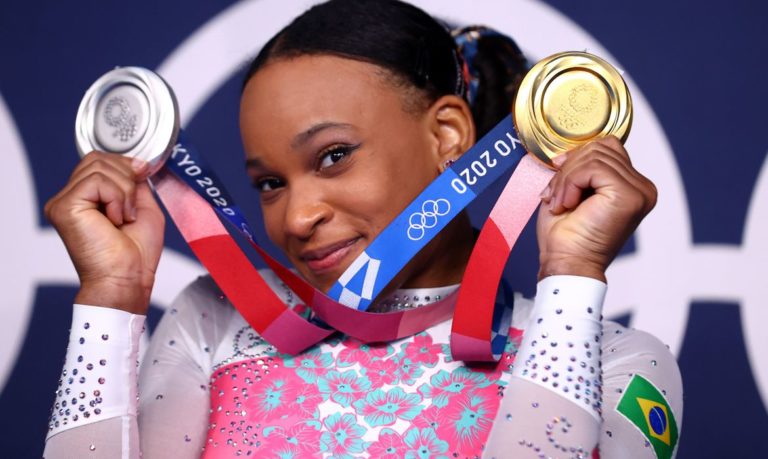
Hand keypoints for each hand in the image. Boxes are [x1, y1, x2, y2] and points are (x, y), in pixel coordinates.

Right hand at [44, 152, 164, 313]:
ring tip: (124, 218)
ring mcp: (63, 202)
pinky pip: (97, 182)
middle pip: (97, 159)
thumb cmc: (135, 255)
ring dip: (124, 192)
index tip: (142, 177)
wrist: (127, 279)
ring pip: (98, 167)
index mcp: (86, 199)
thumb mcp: (142, 206)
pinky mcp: (64, 207)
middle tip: (132, 208)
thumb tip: (136, 162)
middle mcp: (70, 199)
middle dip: (126, 177)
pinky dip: (116, 198)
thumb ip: (135, 182)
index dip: (125, 165)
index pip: (99, 161)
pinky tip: (116, 220)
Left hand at [536, 136, 656, 281]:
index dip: (577, 158)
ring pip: (595, 156)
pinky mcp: (628, 195)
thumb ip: (579, 167)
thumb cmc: (565, 235)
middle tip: (556, 196)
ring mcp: (639, 192)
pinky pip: (593, 168)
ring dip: (567, 178)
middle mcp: (642, 188)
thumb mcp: (570, 190)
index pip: (607, 148)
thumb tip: (568, 150)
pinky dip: (571, 183)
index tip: (559, 182)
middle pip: (601, 148)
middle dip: (570, 169)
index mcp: (632, 186)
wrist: (566, 263)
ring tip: (560, 203)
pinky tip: (567, 204)